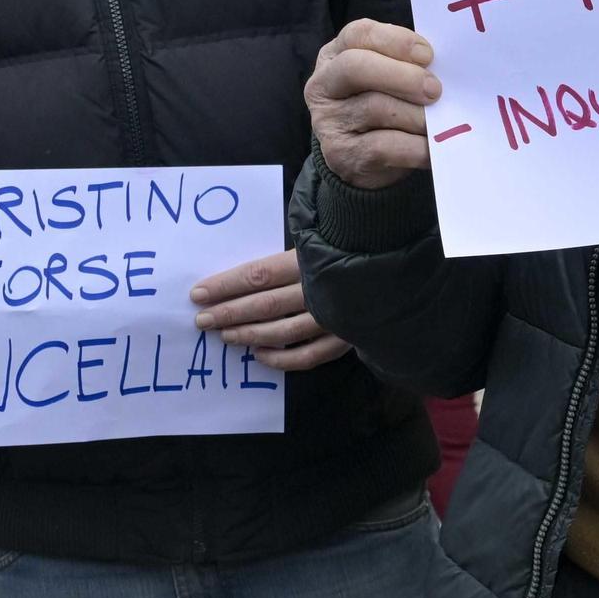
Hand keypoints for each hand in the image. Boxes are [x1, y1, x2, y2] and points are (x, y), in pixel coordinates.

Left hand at [189, 246, 350, 373]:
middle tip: (202, 321)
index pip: (257, 276)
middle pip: (264, 305)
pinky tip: (260, 356)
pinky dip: (281, 360)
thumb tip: (248, 267)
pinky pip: (308, 356)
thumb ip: (289, 252)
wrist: (399, 266)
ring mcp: (333, 318)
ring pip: (282, 333)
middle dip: (229, 313)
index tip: (198, 294)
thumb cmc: (352, 244)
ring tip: (225, 336)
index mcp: (309, 260)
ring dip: (249, 335)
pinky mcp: (345, 337)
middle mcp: (319, 290)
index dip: (225, 285)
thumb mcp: (320, 237)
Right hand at [306, 18, 439, 191]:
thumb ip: (407, 65)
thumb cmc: (382, 107)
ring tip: (438, 124)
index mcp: (335, 55)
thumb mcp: (388, 78)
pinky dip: (414, 147)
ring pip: (375, 108)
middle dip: (402, 76)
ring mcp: (328, 121)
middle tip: (435, 90)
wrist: (362, 160)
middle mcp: (324, 84)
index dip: (395, 40)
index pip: (358, 34)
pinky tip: (431, 148)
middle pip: (356, 67)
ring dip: (415, 116)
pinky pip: (382, 146)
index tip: (427, 55)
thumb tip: (440, 70)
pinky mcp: (340, 154)